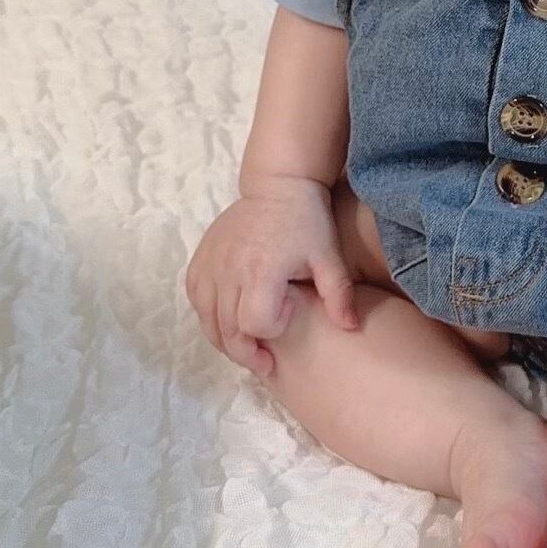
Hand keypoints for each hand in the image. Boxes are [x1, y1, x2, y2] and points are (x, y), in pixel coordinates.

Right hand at [184, 177, 360, 378]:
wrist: (279, 184)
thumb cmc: (307, 221)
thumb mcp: (328, 256)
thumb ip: (339, 294)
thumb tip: (351, 328)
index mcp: (261, 271)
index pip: (255, 324)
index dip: (273, 329)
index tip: (290, 310)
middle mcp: (229, 270)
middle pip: (227, 330)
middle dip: (247, 352)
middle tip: (266, 362)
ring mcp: (210, 263)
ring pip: (207, 320)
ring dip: (224, 339)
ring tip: (246, 346)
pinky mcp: (200, 257)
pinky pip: (195, 298)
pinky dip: (208, 314)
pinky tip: (226, 317)